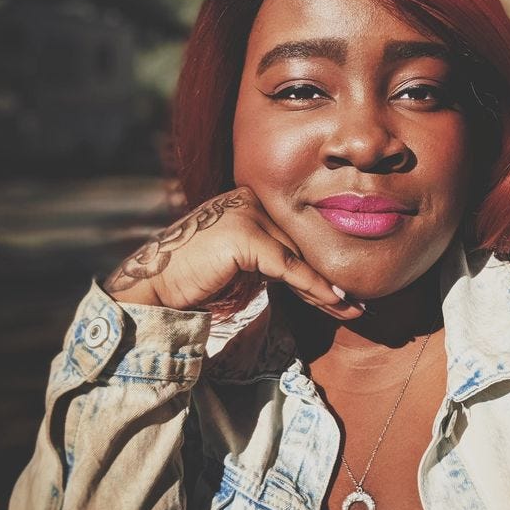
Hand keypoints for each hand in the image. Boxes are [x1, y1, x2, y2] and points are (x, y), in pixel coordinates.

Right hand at [103, 186, 361, 317]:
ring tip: (352, 310)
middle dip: (325, 281)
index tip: (341, 295)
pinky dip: (315, 286)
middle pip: (300, 245)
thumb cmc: (194, 280)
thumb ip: (271, 261)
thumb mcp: (242, 265)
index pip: (292, 237)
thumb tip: (311, 279)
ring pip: (299, 256)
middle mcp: (250, 199)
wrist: (155, 287)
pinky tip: (336, 301)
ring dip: (327, 289)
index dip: (316, 270)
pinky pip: (290, 267)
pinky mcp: (246, 235)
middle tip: (355, 306)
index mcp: (249, 200)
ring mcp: (247, 213)